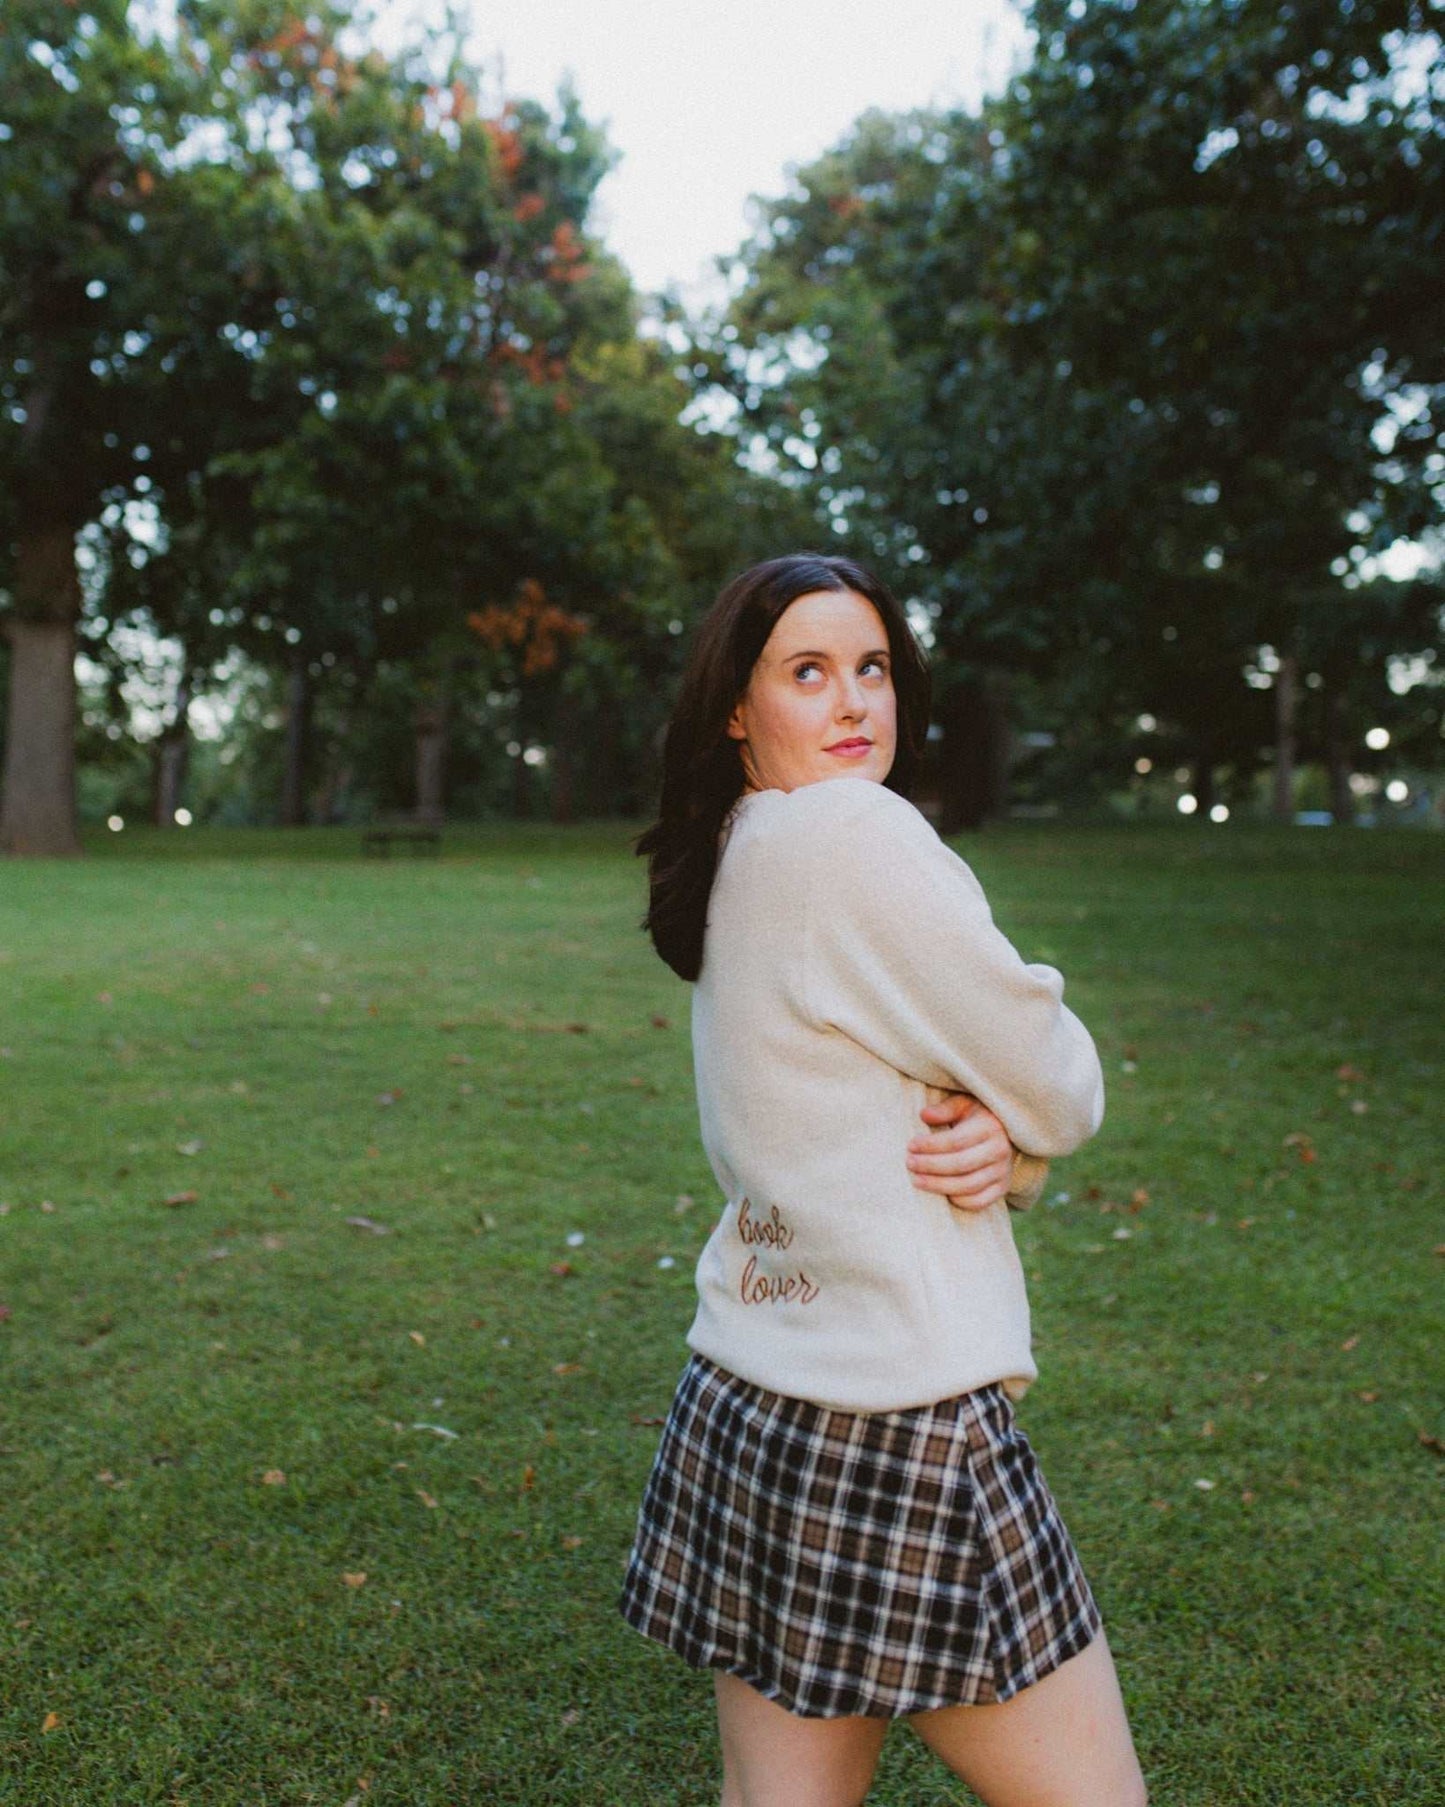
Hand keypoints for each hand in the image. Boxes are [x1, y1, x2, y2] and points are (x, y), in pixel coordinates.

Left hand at [906, 1092, 1013, 1211]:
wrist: (1006, 1133)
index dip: (930, 1146)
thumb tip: (924, 1115)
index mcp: (990, 1127)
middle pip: (960, 1164)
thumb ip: (945, 1109)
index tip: (911, 1146)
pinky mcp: (1002, 1188)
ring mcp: (1003, 1172)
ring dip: (938, 1185)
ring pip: (967, 1185)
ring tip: (917, 1180)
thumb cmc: (976, 1117)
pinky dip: (957, 1200)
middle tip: (909, 1164)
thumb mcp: (963, 1104)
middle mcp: (1000, 1150)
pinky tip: (939, 1193)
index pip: (956, 1141)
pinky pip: (978, 1201)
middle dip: (930, 1166)